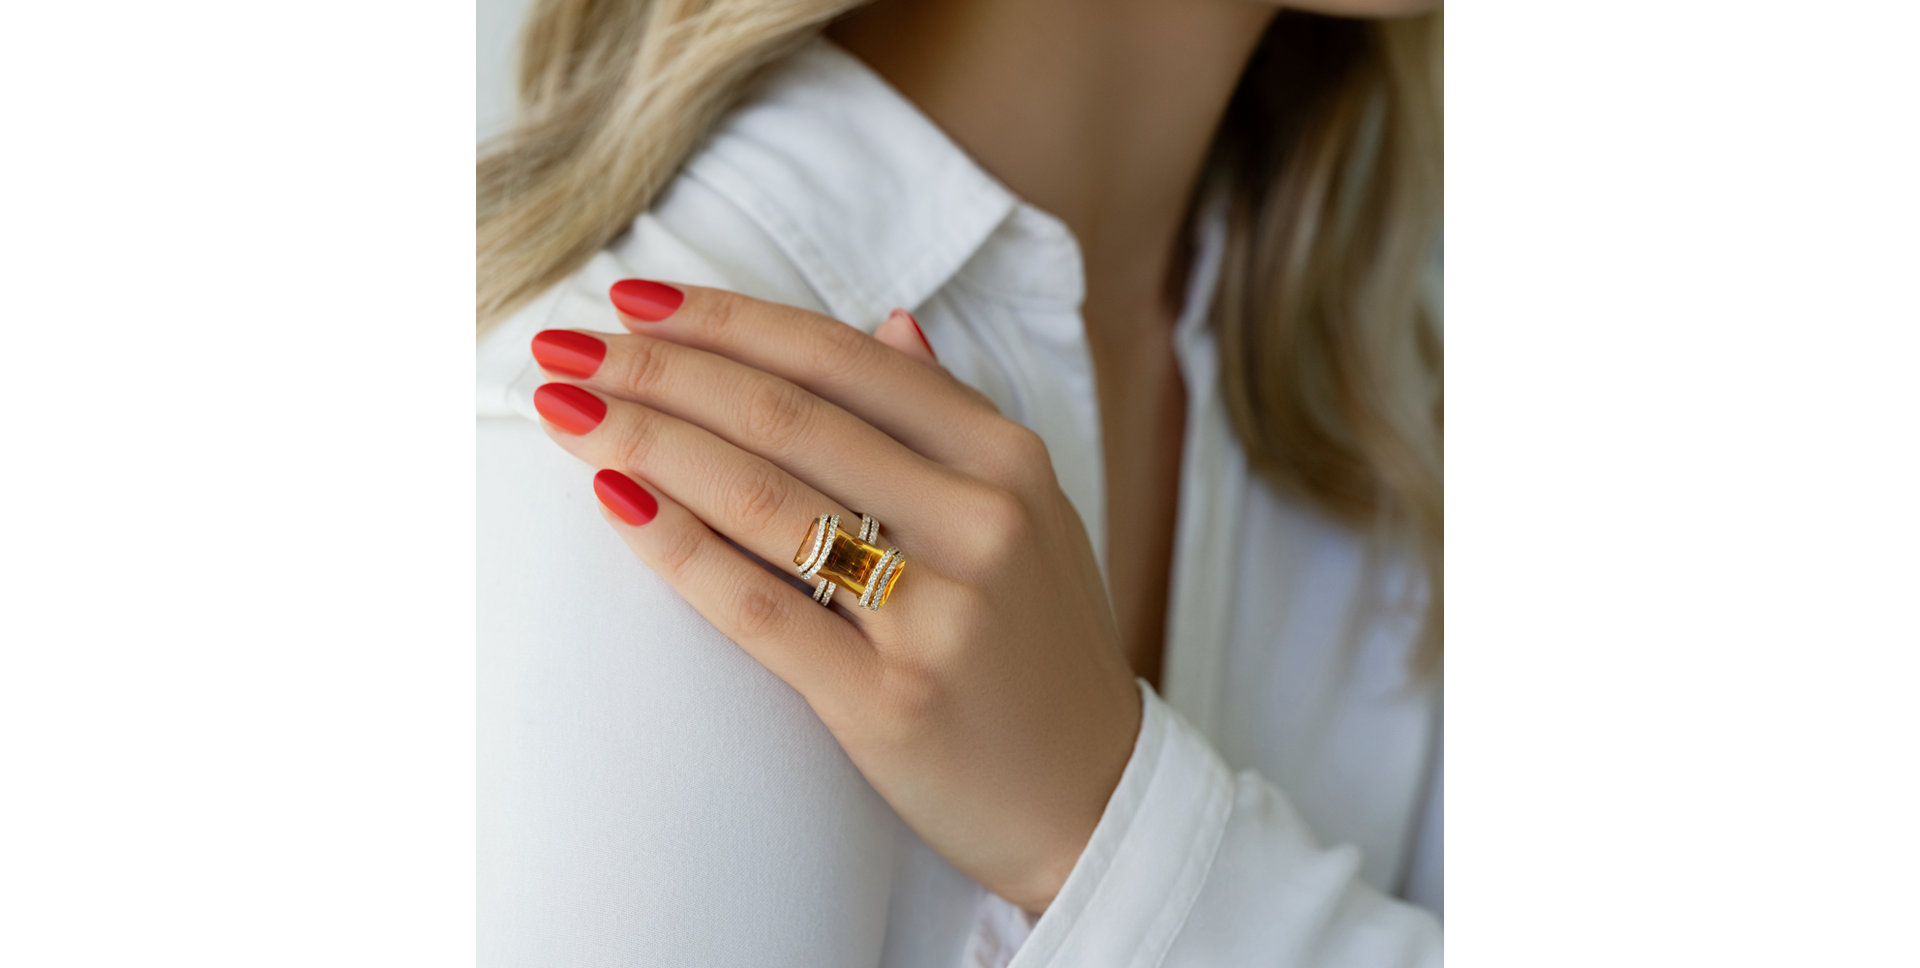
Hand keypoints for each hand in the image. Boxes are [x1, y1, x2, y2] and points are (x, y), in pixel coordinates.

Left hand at [527, 280, 1142, 910]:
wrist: (1095, 799)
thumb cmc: (1043, 650)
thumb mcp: (1032, 514)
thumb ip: (953, 419)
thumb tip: (888, 321)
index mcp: (1008, 459)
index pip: (839, 359)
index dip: (725, 318)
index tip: (634, 296)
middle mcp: (980, 519)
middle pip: (784, 416)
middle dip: (656, 368)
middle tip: (560, 345)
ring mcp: (939, 612)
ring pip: (761, 497)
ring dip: (643, 440)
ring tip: (561, 408)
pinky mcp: (890, 700)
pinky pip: (758, 608)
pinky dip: (676, 546)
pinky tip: (612, 501)